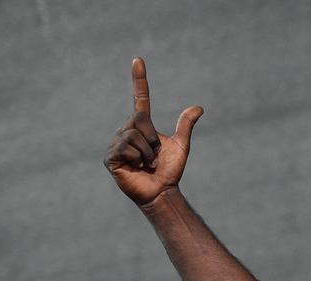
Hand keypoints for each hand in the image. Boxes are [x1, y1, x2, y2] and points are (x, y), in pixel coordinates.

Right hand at [103, 57, 203, 205]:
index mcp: (142, 126)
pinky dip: (138, 159)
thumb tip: (199, 107)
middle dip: (153, 139)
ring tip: (147, 164)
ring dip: (147, 153)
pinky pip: (126, 147)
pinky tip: (136, 167)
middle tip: (154, 156)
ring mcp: (116, 143)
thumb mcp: (181, 145)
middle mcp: (127, 130)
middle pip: (140, 120)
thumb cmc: (169, 170)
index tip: (138, 59)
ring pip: (134, 135)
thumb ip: (185, 125)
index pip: (140, 98)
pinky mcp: (111, 156)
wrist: (161, 191)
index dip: (140, 79)